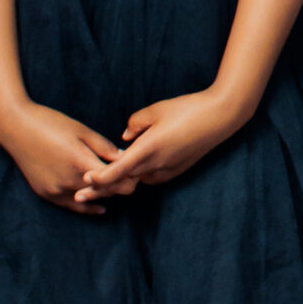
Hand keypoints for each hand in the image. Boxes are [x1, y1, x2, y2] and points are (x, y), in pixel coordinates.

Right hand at [0, 101, 123, 211]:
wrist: (15, 126)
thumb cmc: (50, 123)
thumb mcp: (82, 130)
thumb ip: (105, 148)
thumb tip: (126, 158)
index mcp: (82, 163)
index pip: (119, 182)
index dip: (131, 178)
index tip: (136, 171)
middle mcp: (71, 181)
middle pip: (107, 193)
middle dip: (119, 185)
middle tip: (129, 177)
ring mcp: (57, 190)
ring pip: (91, 200)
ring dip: (104, 194)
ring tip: (114, 186)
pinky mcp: (47, 193)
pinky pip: (73, 206)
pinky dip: (87, 206)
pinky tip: (99, 206)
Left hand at [81, 88, 245, 194]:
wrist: (221, 117)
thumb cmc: (187, 109)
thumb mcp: (155, 110)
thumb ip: (135, 124)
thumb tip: (124, 137)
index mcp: (148, 149)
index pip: (117, 171)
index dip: (98, 179)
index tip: (83, 183)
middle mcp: (158, 164)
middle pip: (124, 182)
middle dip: (103, 188)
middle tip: (81, 194)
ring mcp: (169, 169)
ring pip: (138, 180)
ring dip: (123, 180)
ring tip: (103, 179)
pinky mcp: (178, 170)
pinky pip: (152, 177)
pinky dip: (140, 175)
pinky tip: (134, 167)